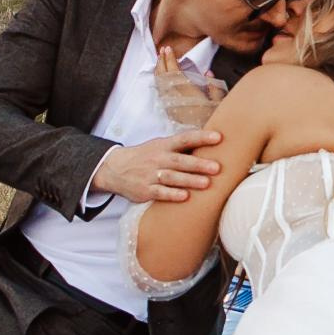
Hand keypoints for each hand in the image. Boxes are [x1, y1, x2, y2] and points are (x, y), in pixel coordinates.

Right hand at [86, 128, 222, 205]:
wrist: (114, 169)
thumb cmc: (146, 157)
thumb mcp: (160, 146)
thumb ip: (181, 147)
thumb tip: (210, 143)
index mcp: (164, 145)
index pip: (184, 139)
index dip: (201, 137)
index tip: (219, 137)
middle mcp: (158, 158)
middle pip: (180, 160)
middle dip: (199, 164)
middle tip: (217, 167)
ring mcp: (150, 175)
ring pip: (171, 177)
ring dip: (189, 180)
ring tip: (207, 184)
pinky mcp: (145, 190)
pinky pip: (160, 192)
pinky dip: (172, 194)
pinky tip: (185, 197)